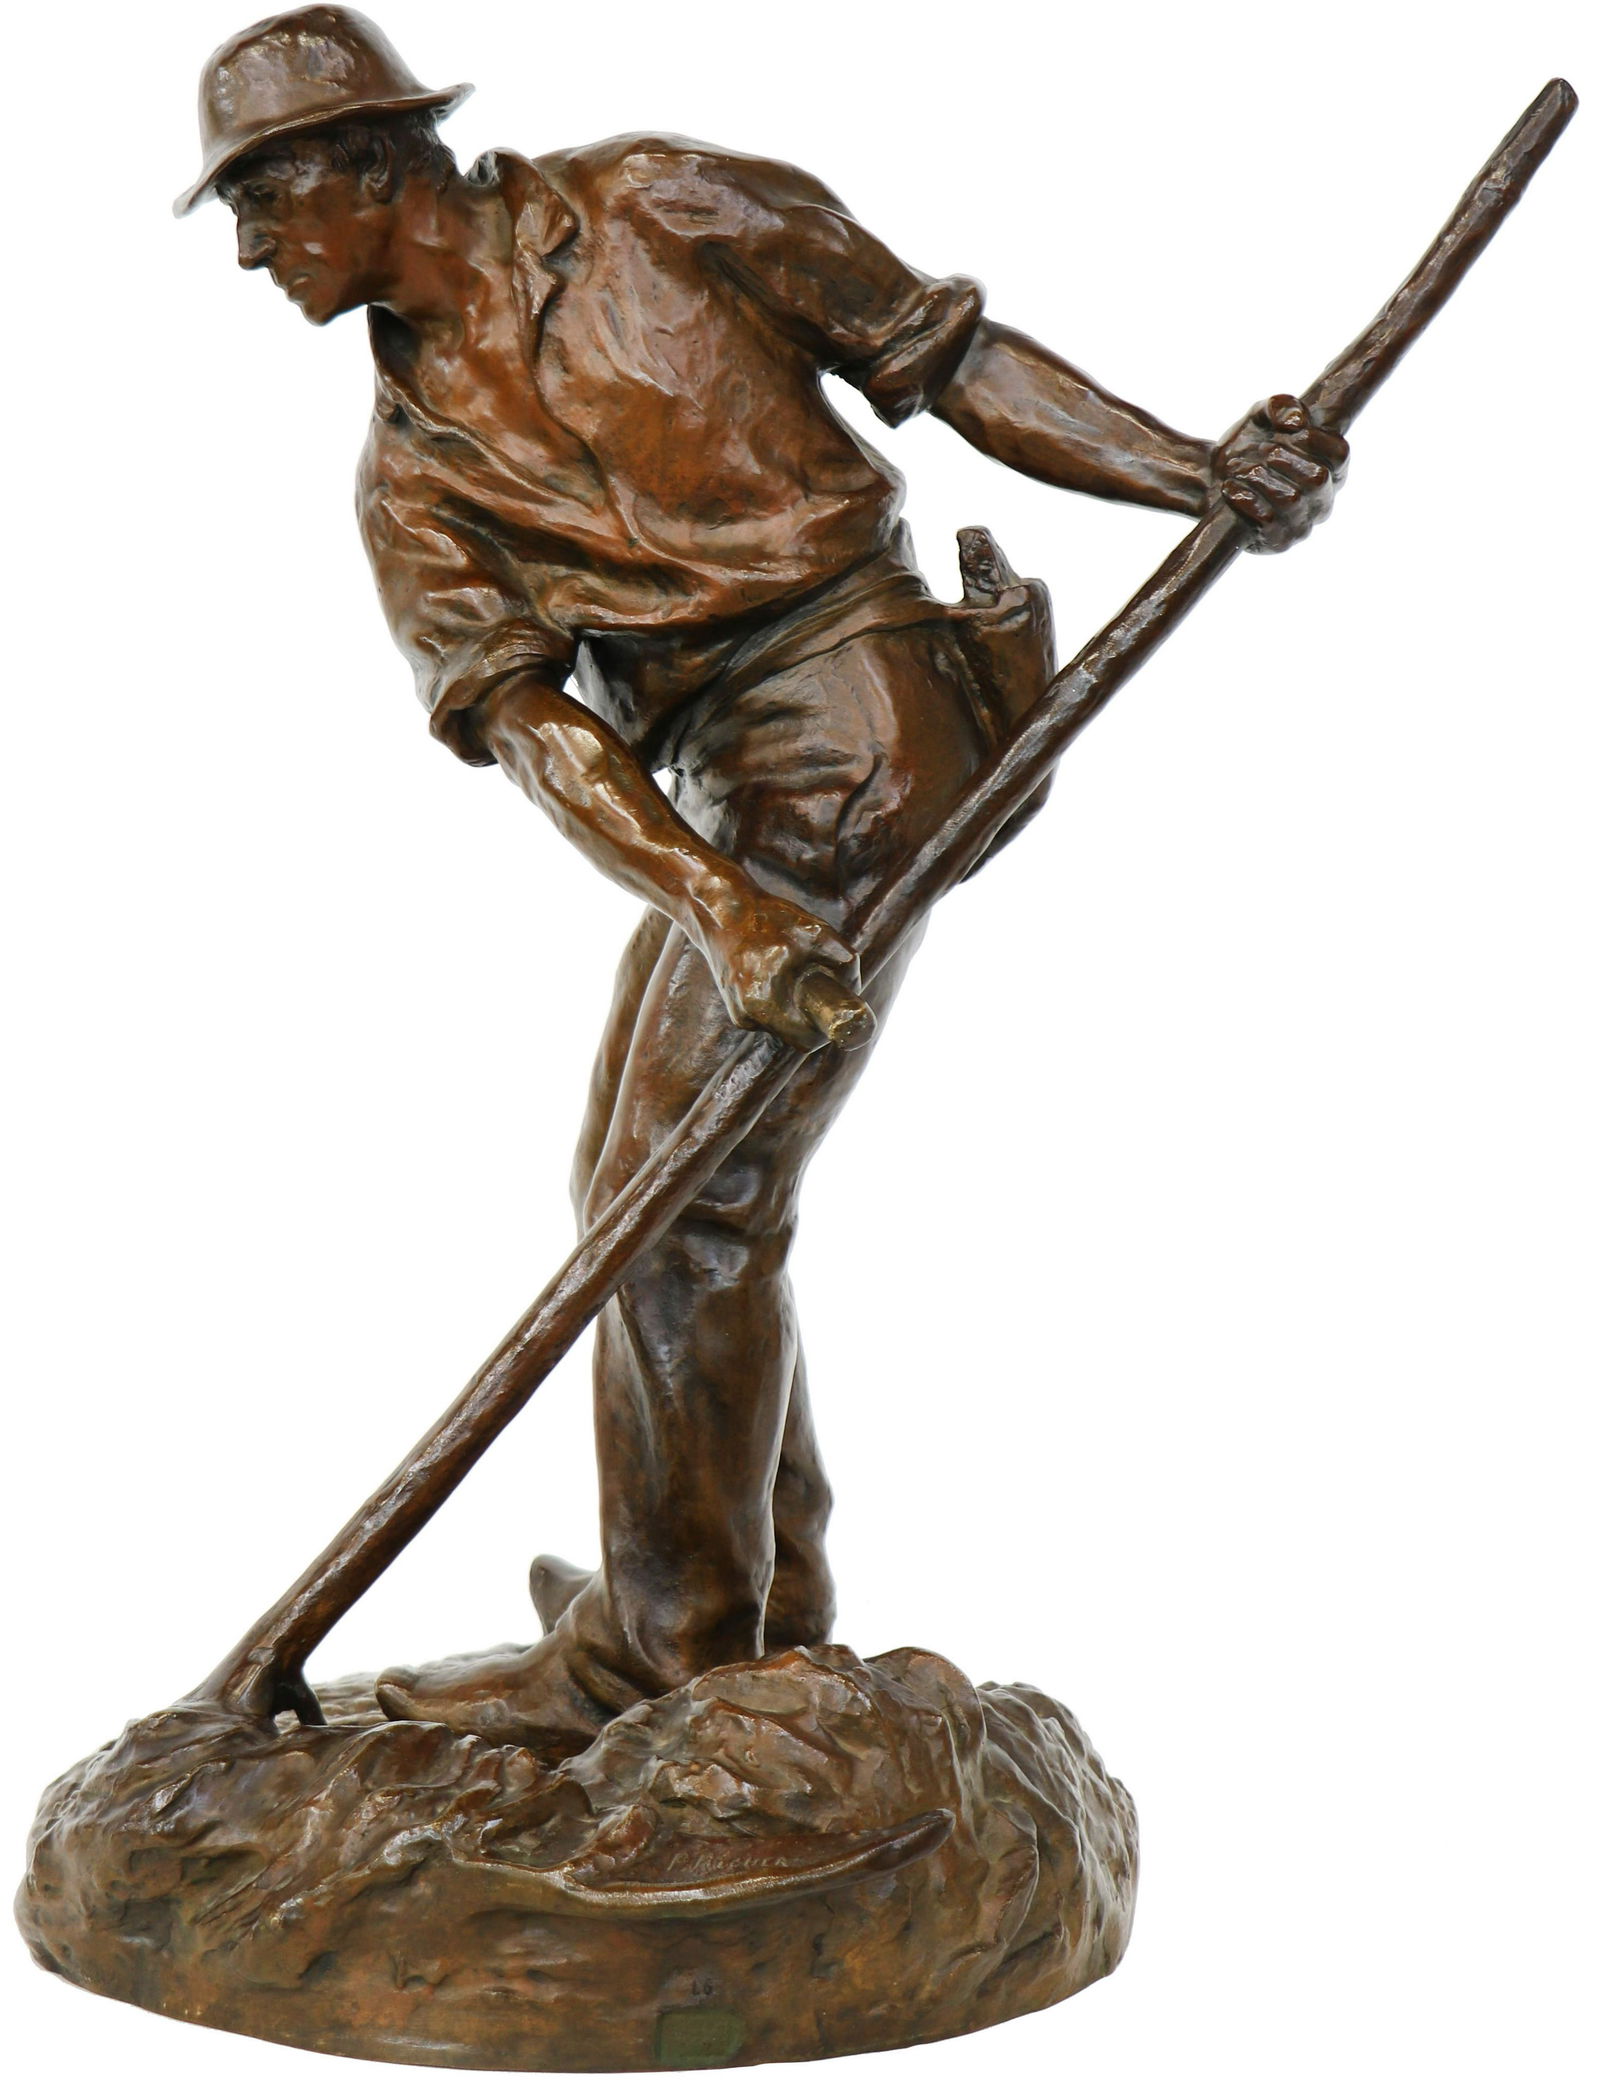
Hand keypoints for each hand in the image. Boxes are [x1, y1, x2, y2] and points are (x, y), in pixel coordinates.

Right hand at [700, 885, 866, 1049]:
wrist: (721, 911)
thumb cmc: (767, 918)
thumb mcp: (814, 931)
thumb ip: (843, 959)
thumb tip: (855, 983)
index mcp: (764, 999)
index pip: (806, 1039)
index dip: (826, 1030)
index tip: (834, 1011)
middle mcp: (747, 1013)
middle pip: (794, 1036)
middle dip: (811, 1019)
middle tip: (820, 991)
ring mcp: (738, 1013)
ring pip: (780, 1027)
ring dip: (794, 1011)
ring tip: (794, 976)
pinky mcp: (734, 1009)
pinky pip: (766, 1017)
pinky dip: (778, 1004)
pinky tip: (777, 976)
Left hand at [1212, 395, 1347, 551]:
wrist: (1210, 479)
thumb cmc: (1247, 447)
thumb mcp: (1261, 415)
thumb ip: (1281, 406)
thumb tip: (1297, 422)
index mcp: (1330, 468)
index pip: (1340, 454)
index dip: (1314, 439)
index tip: (1289, 432)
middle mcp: (1322, 500)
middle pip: (1317, 478)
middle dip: (1284, 459)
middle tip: (1262, 450)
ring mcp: (1302, 525)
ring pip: (1291, 499)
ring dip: (1259, 478)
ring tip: (1240, 469)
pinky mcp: (1277, 542)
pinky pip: (1267, 521)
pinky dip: (1244, 499)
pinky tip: (1231, 488)